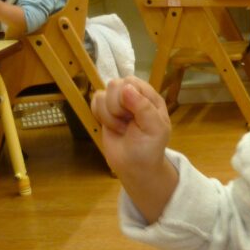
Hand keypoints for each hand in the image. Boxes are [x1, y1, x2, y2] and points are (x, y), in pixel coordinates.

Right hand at [91, 77, 177, 223]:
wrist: (134, 167)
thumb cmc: (149, 149)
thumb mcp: (155, 129)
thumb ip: (143, 107)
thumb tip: (126, 88)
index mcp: (150, 98)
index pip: (132, 82)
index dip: (128, 96)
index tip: (132, 115)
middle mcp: (134, 96)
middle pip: (115, 85)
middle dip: (118, 108)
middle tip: (128, 124)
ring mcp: (118, 103)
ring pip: (103, 94)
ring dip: (109, 115)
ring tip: (122, 128)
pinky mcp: (105, 111)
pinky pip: (95, 101)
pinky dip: (100, 116)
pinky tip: (111, 126)